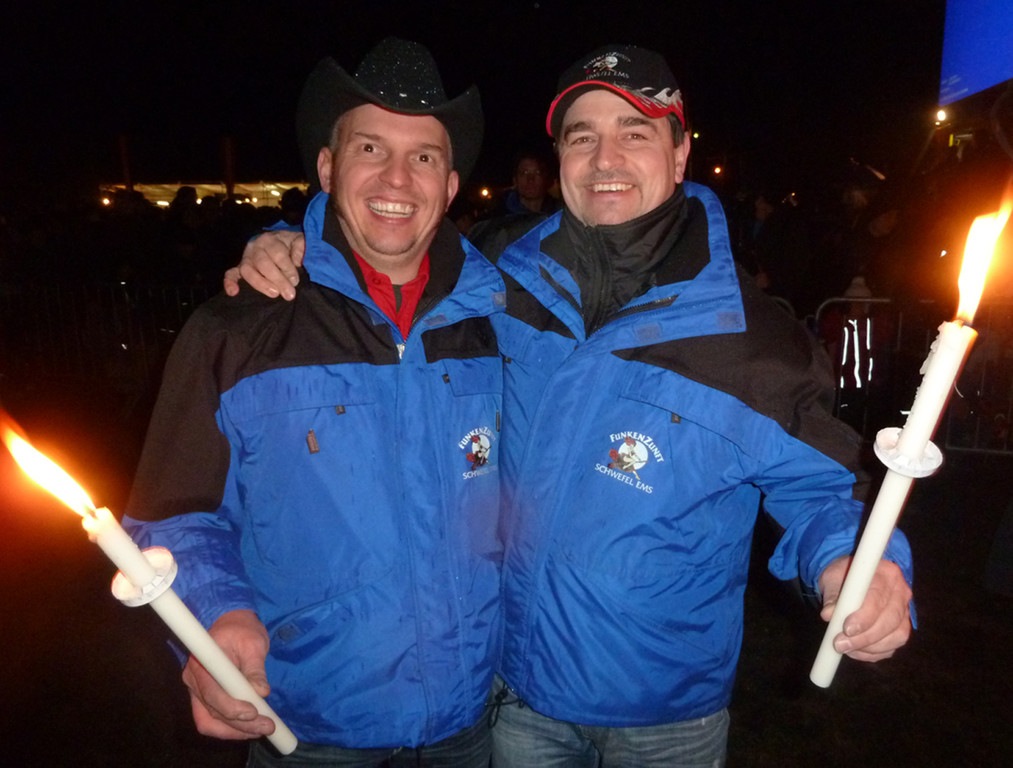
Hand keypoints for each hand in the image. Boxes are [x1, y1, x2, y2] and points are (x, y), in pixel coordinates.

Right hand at [181, 609, 275, 739]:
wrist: (231, 624)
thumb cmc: (242, 630)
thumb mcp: (253, 643)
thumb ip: (256, 667)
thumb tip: (261, 691)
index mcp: (202, 663)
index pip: (212, 694)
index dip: (230, 708)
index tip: (254, 712)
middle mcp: (193, 681)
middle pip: (211, 713)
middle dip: (240, 724)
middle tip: (268, 726)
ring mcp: (196, 692)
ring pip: (210, 722)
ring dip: (236, 731)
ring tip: (262, 729)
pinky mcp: (204, 699)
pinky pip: (212, 720)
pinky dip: (231, 728)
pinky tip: (251, 727)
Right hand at [223, 231, 305, 299]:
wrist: (279, 244)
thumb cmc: (290, 246)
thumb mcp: (298, 242)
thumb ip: (300, 248)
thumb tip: (297, 260)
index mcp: (270, 240)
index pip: (277, 253)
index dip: (287, 268)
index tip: (295, 281)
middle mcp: (255, 247)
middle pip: (263, 263)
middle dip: (277, 279)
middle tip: (289, 293)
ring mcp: (245, 258)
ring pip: (248, 270)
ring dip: (260, 284)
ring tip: (274, 294)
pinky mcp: (239, 269)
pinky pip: (231, 274)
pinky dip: (230, 282)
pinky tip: (233, 292)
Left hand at [819, 556, 912, 661]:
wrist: (851, 582)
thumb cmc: (843, 578)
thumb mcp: (832, 579)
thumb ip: (832, 596)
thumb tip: (829, 614)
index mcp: (886, 574)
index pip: (878, 598)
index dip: (864, 617)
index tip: (846, 628)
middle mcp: (901, 593)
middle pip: (890, 620)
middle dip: (864, 637)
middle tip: (840, 644)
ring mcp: (905, 613)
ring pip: (895, 637)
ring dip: (868, 647)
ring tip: (845, 647)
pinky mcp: (901, 629)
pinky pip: (892, 647)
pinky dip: (872, 653)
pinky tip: (855, 650)